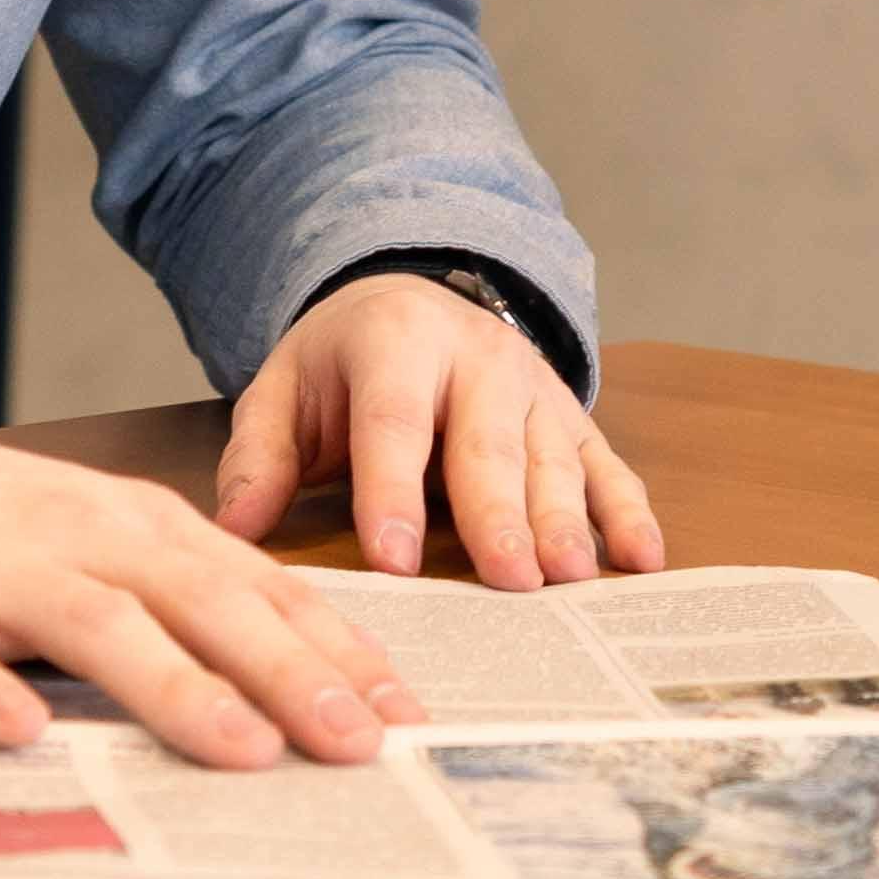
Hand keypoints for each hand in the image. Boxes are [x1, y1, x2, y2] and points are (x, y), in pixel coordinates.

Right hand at [0, 401, 423, 765]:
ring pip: (99, 625)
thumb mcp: (101, 549)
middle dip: (290, 673)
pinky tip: (23, 733)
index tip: (407, 713)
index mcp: (141, 531)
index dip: (336, 649)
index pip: (262, 588)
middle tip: (361, 742)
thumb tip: (298, 689)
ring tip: (245, 747)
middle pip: (204, 602)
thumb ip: (185, 607)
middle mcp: (82, 542)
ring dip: (177, 685)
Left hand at [220, 272, 667, 590]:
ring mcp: (534, 387)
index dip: (393, 491)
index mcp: (395, 344)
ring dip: (565, 520)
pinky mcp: (570, 417)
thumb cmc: (341, 366)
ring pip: (552, 457)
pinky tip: (645, 559)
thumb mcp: (282, 392)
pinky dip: (628, 512)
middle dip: (499, 515)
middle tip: (509, 580)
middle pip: (488, 444)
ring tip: (570, 579)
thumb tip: (233, 530)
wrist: (410, 298)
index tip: (394, 562)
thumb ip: (256, 457)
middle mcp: (477, 358)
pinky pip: (605, 464)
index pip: (394, 421)